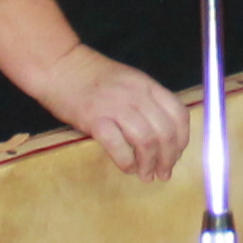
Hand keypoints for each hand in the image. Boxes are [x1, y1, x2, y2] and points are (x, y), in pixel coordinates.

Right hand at [36, 47, 188, 178]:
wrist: (60, 66)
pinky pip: (118, 146)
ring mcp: (116, 106)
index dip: (182, 139)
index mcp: (147, 85)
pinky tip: (127, 168)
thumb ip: (146, 102)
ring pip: (146, 141)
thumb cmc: (92, 77)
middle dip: (169, 158)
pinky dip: (127, 162)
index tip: (177, 154)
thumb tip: (161, 136)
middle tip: (164, 173)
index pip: (178, 114)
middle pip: (165, 132)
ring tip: (147, 176)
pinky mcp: (95, 118)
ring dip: (149, 164)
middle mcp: (136, 95)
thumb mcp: (128, 81)